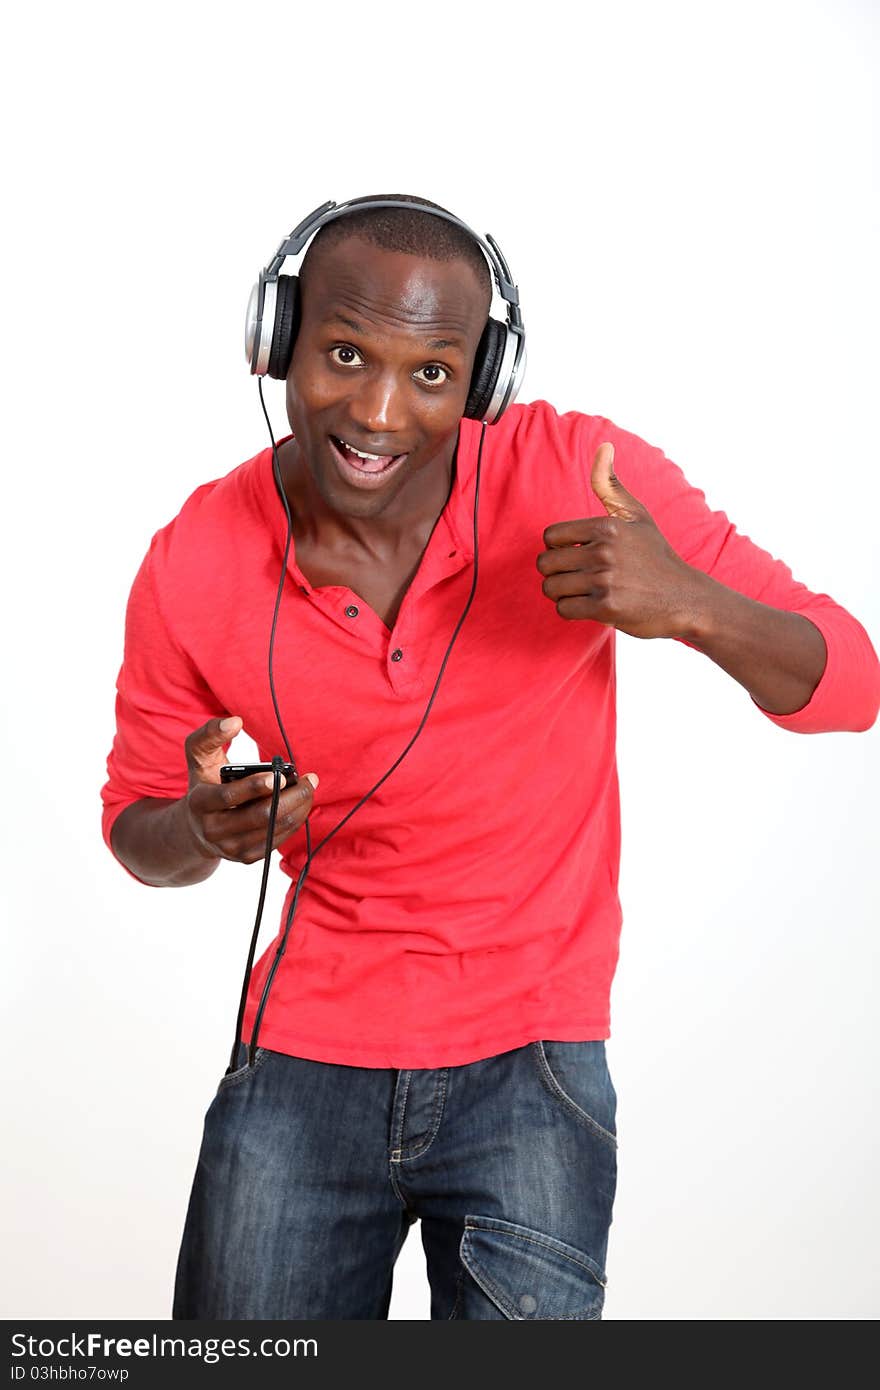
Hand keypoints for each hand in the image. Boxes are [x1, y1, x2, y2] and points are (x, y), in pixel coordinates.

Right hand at [182, 715, 318, 864]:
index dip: (255, 786)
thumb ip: (210, 734)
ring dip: (298, 808)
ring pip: (273, 829)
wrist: (196, 829)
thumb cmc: (204, 783)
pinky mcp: (246, 857)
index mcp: (199, 803)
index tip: (279, 775)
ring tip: (308, 788)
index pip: (229, 797)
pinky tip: (301, 805)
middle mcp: (213, 830)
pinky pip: (277, 841)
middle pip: (259, 816)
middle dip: (290, 797)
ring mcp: (230, 848)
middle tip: (308, 780)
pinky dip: (294, 822)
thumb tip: (235, 721)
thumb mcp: (199, 758)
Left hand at [536, 442, 698, 638]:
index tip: (578, 555)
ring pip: (551, 588)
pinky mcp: (606, 608)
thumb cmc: (656, 556)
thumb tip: (604, 446)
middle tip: (579, 577)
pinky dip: (572, 611)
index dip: (559, 548)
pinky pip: (564, 609)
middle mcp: (604, 550)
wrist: (685, 599)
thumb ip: (610, 485)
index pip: (550, 537)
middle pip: (546, 564)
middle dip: (557, 573)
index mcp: (607, 526)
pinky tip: (591, 606)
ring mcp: (605, 580)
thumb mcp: (636, 516)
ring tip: (585, 591)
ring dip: (563, 594)